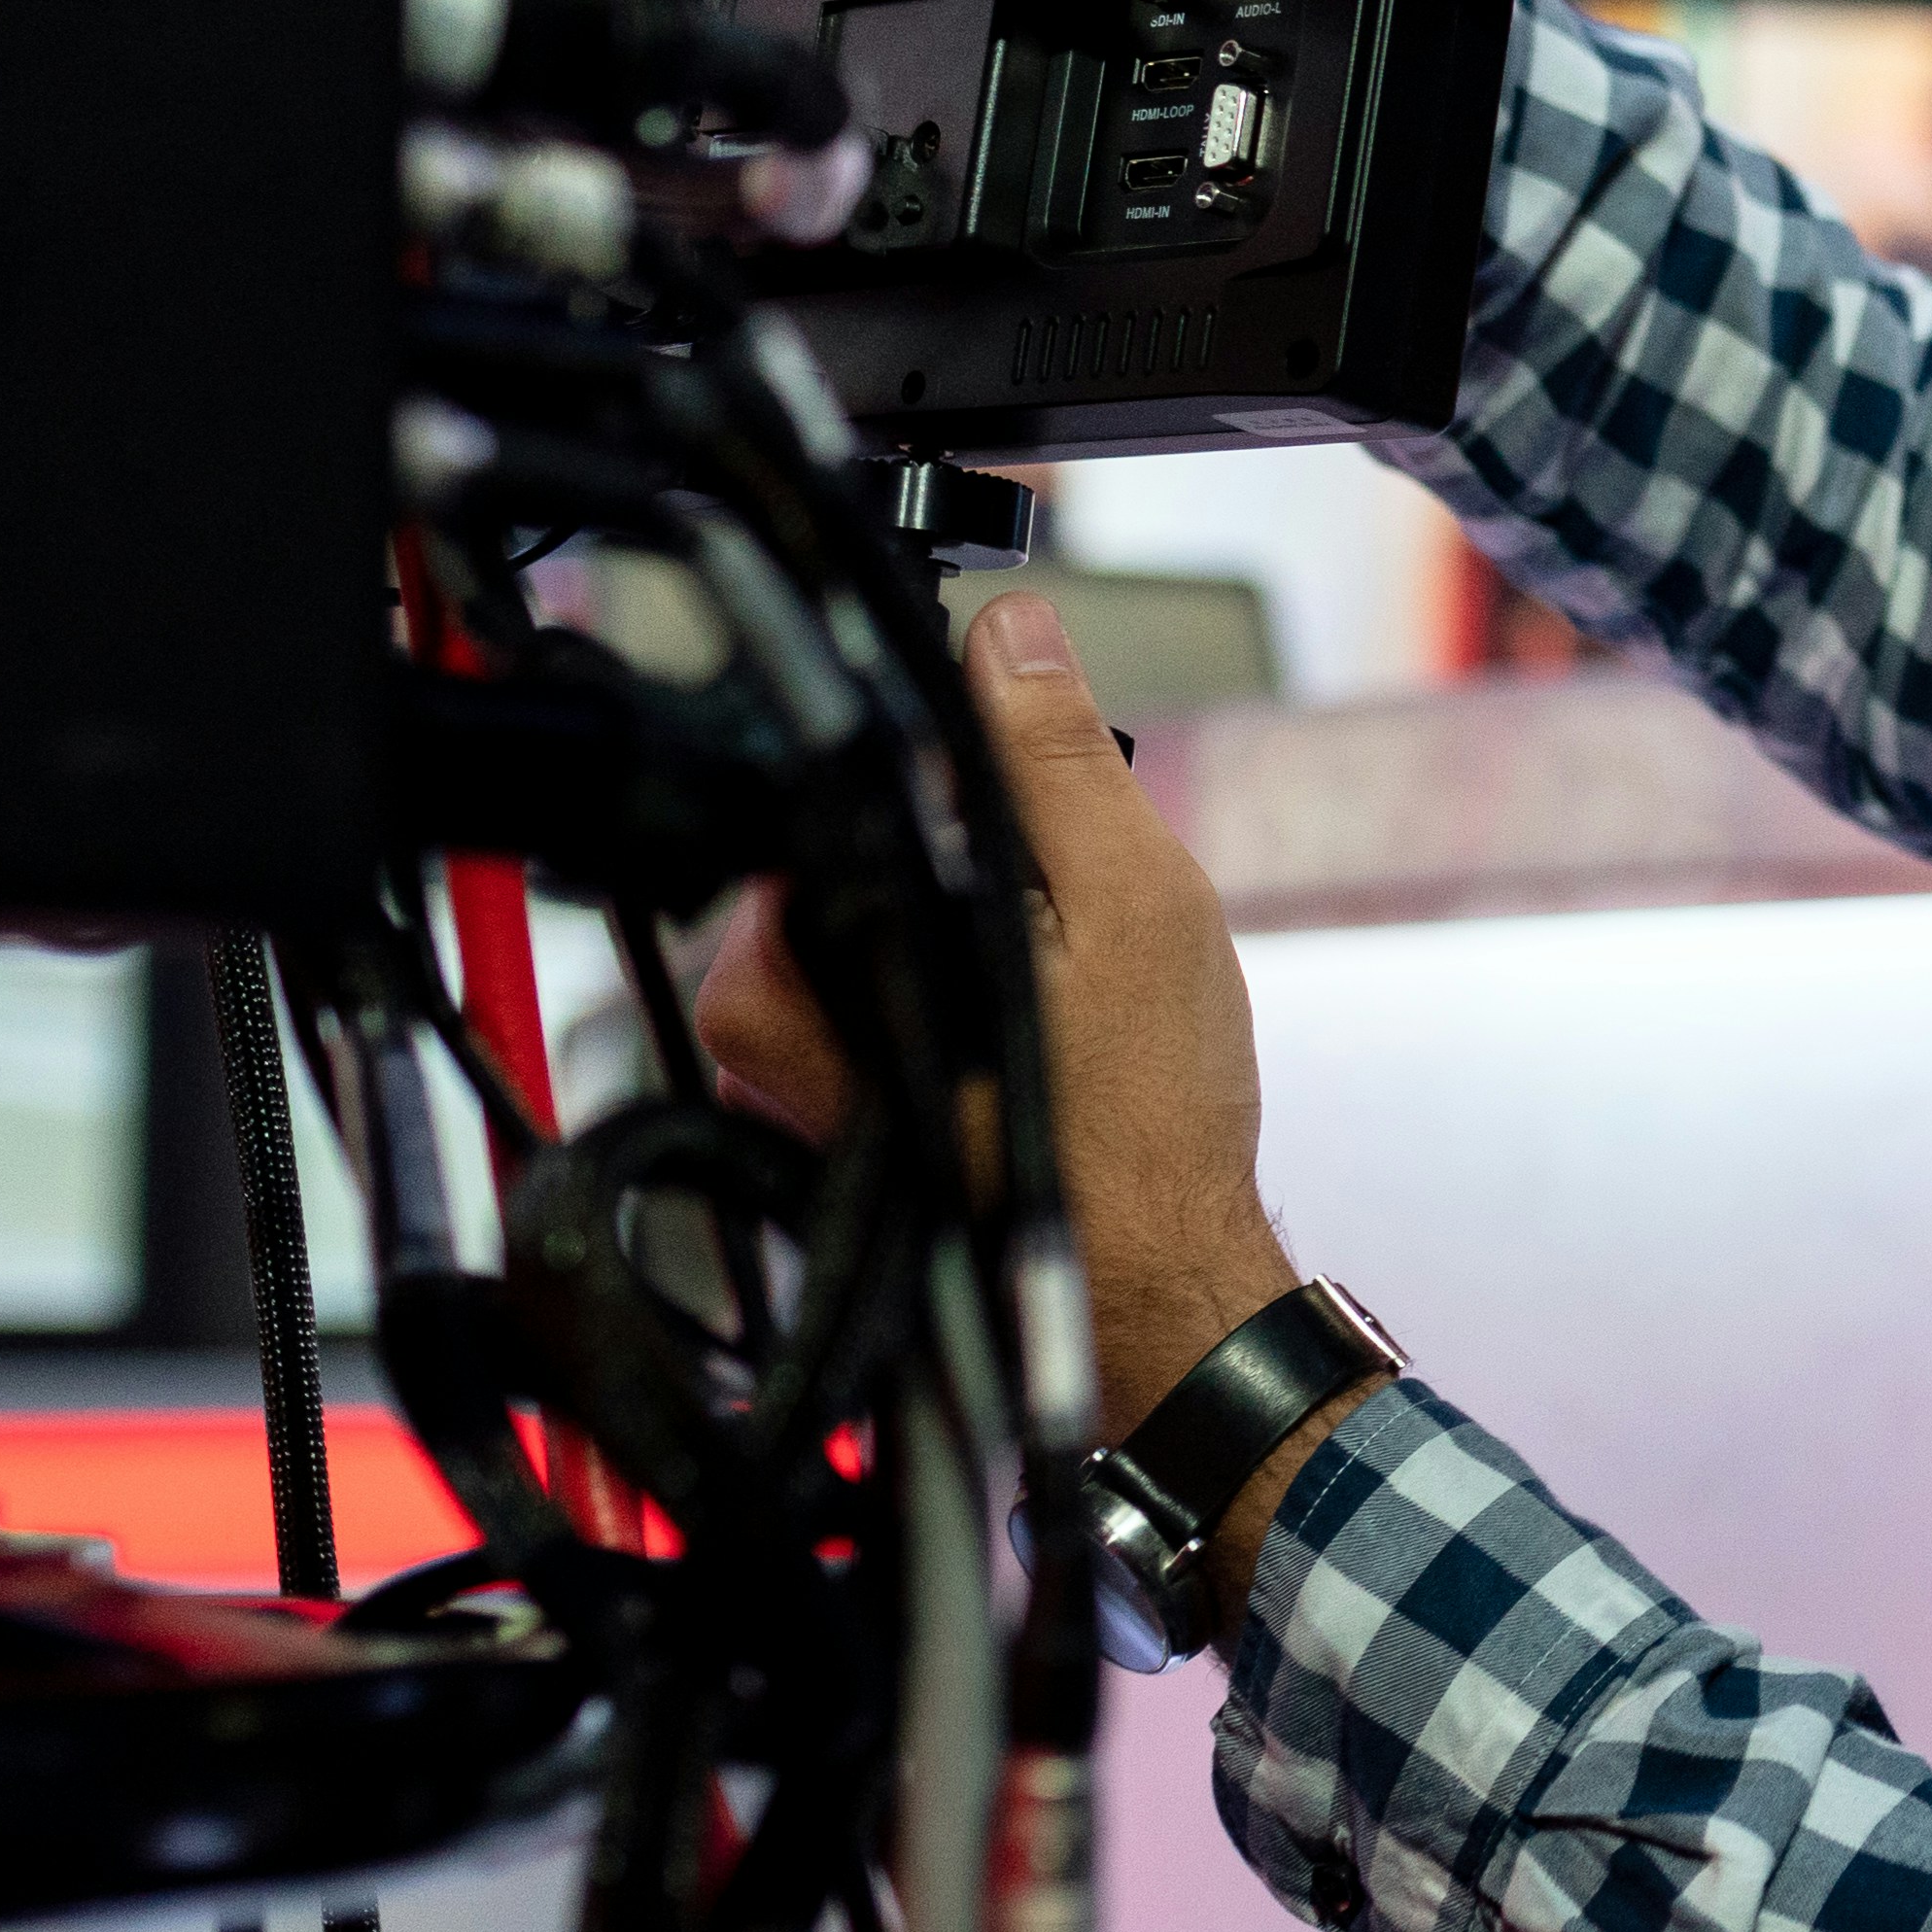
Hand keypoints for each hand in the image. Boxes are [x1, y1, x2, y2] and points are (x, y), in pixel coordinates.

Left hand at [696, 588, 1297, 1436]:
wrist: (1155, 1291)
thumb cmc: (1149, 1120)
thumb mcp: (1132, 901)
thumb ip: (1052, 762)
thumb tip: (1002, 639)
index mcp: (823, 950)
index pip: (825, 779)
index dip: (935, 753)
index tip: (1011, 773)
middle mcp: (775, 1017)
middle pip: (821, 855)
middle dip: (939, 846)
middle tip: (1043, 895)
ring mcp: (788, 1077)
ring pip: (833, 932)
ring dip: (938, 920)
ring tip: (1044, 974)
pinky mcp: (820, 1123)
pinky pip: (846, 1010)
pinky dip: (928, 994)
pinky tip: (1019, 1033)